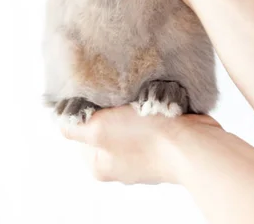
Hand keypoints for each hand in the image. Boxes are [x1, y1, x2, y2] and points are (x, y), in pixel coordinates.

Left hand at [61, 105, 220, 184]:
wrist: (195, 145)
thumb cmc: (147, 138)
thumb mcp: (98, 130)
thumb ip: (73, 127)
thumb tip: (59, 119)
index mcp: (100, 164)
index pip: (79, 128)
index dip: (85, 107)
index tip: (95, 91)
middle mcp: (119, 162)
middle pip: (103, 122)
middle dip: (110, 104)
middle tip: (118, 90)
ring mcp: (143, 154)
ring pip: (126, 118)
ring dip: (130, 104)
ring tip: (138, 94)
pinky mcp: (163, 142)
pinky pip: (148, 118)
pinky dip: (149, 107)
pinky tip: (153, 101)